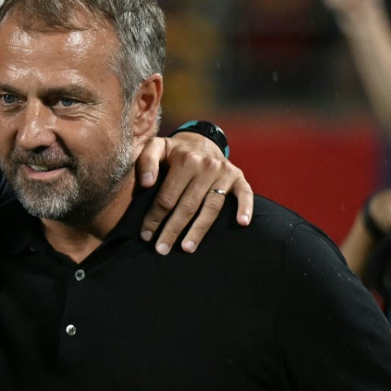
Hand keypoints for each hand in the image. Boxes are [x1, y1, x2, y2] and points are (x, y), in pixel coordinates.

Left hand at [136, 134, 252, 254]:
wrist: (201, 140)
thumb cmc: (175, 151)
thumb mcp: (156, 147)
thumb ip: (146, 161)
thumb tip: (146, 183)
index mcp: (185, 160)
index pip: (167, 197)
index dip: (154, 218)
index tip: (145, 235)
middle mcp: (206, 166)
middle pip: (188, 206)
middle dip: (172, 230)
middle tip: (161, 250)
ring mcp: (224, 173)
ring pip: (211, 207)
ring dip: (199, 230)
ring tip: (187, 248)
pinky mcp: (238, 177)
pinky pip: (245, 194)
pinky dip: (245, 208)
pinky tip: (242, 223)